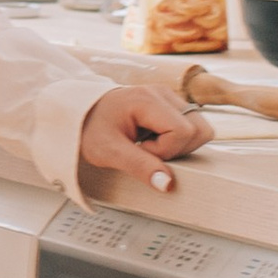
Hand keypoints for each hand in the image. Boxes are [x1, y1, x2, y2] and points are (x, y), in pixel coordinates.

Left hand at [77, 82, 213, 194]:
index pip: (183, 132)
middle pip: (199, 129)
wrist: (78, 114)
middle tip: (146, 149)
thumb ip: (139, 167)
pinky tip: (153, 139)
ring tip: (149, 144)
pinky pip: (191, 127)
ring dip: (179, 145)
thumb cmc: (89, 128)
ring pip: (200, 129)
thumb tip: (168, 184)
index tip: (139, 149)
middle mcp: (162, 93)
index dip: (165, 151)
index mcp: (147, 99)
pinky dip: (177, 140)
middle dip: (178, 149)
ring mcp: (168, 97)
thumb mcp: (108, 151)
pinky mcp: (169, 104)